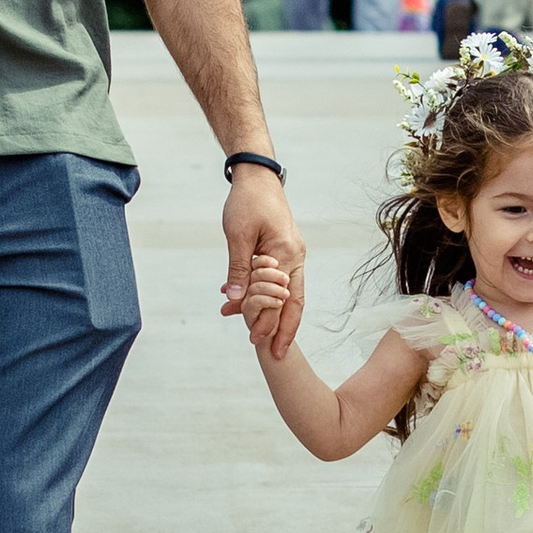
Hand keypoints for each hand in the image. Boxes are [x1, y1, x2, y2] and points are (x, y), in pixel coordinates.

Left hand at [221, 163, 303, 361]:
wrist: (257, 178)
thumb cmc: (247, 201)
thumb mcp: (237, 235)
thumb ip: (238, 269)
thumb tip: (236, 300)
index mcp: (287, 254)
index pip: (280, 299)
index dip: (270, 323)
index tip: (258, 343)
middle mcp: (296, 257)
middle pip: (295, 303)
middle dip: (285, 330)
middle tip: (275, 355)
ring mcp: (294, 255)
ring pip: (290, 294)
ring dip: (277, 316)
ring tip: (263, 337)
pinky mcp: (285, 252)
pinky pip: (281, 281)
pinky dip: (269, 297)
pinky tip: (249, 306)